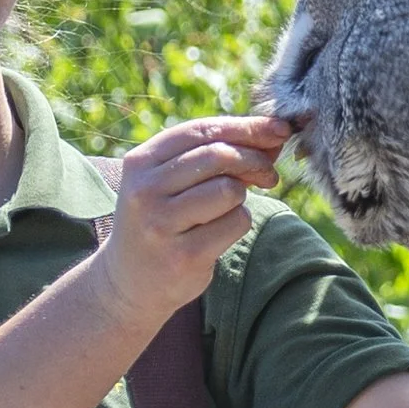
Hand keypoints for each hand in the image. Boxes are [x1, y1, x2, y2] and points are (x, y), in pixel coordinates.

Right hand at [87, 115, 291, 322]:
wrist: (129, 280)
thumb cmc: (161, 219)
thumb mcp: (172, 181)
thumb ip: (215, 154)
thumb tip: (273, 136)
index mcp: (141, 162)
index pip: (202, 130)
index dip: (246, 127)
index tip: (279, 129)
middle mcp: (146, 190)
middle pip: (219, 156)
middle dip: (255, 160)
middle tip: (269, 175)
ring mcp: (163, 224)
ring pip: (230, 190)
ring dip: (241, 197)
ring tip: (226, 209)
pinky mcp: (185, 255)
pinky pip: (236, 222)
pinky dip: (239, 222)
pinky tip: (219, 232)